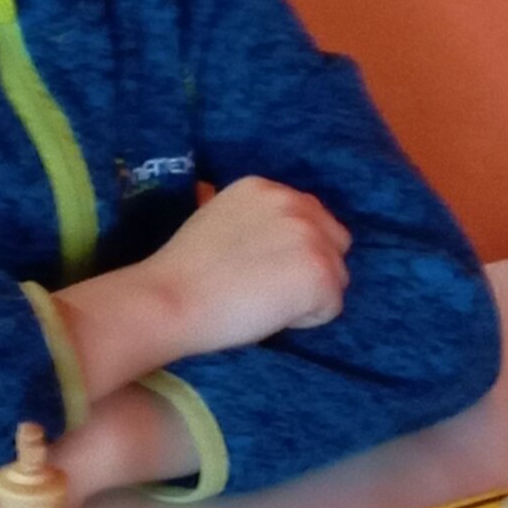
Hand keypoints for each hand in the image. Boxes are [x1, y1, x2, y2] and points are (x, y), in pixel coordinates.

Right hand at [144, 176, 349, 357]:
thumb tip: (266, 240)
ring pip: (336, 275)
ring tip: (265, 303)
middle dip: (311, 266)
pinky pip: (331, 306)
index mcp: (266, 188)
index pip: (307, 217)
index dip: (289, 250)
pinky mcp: (321, 273)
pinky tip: (270, 316)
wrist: (172, 297)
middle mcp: (294, 202)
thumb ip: (251, 220)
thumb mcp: (214, 218)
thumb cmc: (180, 271)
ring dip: (309, 295)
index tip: (260, 268)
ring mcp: (311, 237)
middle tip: (269, 289)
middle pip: (333, 240)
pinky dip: (306, 320)